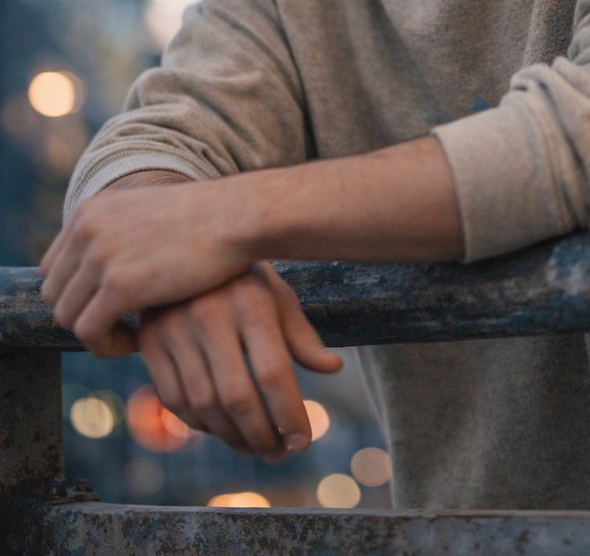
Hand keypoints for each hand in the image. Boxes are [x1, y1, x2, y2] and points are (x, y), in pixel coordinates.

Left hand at [39, 178, 252, 353]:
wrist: (236, 217)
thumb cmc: (205, 221)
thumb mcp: (147, 215)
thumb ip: (118, 235)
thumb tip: (100, 271)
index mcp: (90, 210)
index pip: (54, 268)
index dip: (77, 295)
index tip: (111, 308)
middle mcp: (86, 228)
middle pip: (55, 293)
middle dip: (84, 315)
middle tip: (120, 326)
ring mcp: (100, 255)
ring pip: (68, 316)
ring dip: (97, 333)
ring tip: (131, 335)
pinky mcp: (119, 284)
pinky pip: (89, 332)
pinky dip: (108, 345)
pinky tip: (139, 340)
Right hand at [138, 262, 342, 458]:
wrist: (181, 244)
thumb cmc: (241, 276)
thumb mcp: (275, 293)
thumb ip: (301, 334)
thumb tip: (333, 367)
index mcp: (250, 301)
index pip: (273, 373)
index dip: (289, 414)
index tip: (303, 441)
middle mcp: (209, 315)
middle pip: (237, 397)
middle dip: (262, 435)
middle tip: (280, 453)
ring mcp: (174, 329)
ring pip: (204, 405)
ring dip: (232, 437)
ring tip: (256, 446)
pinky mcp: (149, 342)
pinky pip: (174, 400)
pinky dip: (199, 424)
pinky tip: (222, 428)